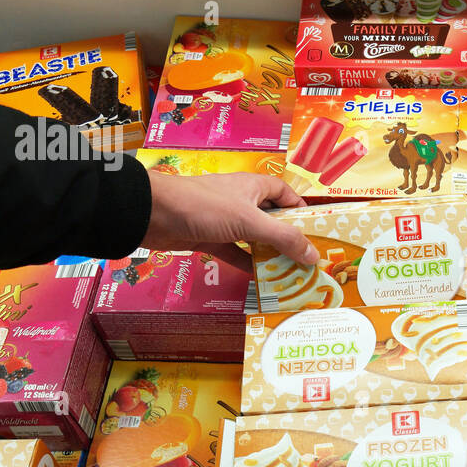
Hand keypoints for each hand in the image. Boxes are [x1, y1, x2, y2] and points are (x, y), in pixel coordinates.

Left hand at [142, 172, 317, 263]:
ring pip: (253, 238)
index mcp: (253, 187)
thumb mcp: (250, 222)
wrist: (153, 214)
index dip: (300, 208)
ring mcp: (224, 220)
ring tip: (289, 272)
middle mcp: (241, 201)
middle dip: (287, 237)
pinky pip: (235, 252)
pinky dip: (247, 264)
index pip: (284, 193)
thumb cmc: (204, 206)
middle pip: (271, 218)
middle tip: (306, 258)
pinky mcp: (209, 238)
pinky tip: (261, 279)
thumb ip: (283, 239)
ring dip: (268, 254)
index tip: (314, 230)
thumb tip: (314, 255)